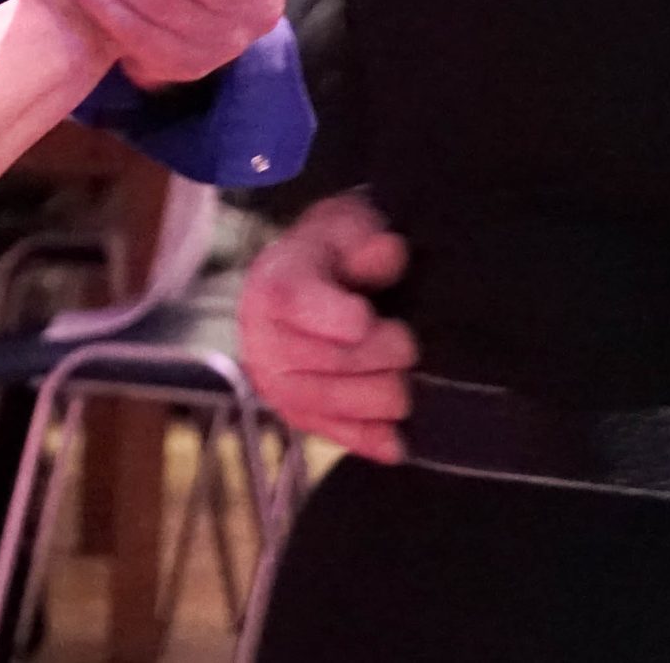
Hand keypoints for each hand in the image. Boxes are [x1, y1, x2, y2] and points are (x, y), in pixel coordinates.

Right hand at [236, 190, 416, 460]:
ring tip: (403, 378)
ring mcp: (272, 379)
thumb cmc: (336, 254)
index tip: (371, 315)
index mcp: (273, 283)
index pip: (300, 304)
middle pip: (329, 360)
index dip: (347, 317)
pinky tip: (396, 438)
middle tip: (407, 344)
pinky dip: (369, 439)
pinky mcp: (292, 412)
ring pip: (330, 404)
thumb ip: (366, 240)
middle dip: (383, 356)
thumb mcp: (348, 230)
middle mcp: (261, 336)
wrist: (308, 281)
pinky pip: (331, 434)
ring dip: (381, 398)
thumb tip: (388, 250)